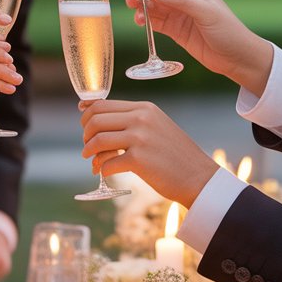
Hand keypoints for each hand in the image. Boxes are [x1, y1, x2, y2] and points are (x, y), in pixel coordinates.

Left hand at [79, 98, 217, 208]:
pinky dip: (102, 169)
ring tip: (92, 162)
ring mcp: (140, 138)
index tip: (84, 126)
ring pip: (98, 140)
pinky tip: (105, 173)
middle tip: (87, 147)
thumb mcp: (156, 127)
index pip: (102, 104)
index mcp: (144, 108)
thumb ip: (132, 121)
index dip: (87, 116)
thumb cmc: (175, 155)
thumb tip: (99, 123)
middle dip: (85, 135)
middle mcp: (141, 118)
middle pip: (96, 120)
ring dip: (89, 153)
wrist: (198, 176)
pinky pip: (107, 163)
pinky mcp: (139, 159)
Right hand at [126, 0, 271, 94]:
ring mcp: (181, 16)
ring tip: (136, 11)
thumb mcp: (206, 12)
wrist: (237, 59)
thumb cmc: (229, 31)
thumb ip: (181, 1)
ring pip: (157, 6)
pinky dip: (148, 21)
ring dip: (145, 7)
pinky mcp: (176, 31)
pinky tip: (141, 21)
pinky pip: (158, 22)